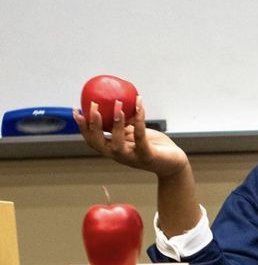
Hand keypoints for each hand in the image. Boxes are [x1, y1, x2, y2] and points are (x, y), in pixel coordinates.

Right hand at [73, 97, 188, 178]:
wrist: (174, 164)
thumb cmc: (153, 146)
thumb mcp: (135, 132)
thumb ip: (124, 123)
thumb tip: (113, 101)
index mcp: (114, 149)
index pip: (93, 140)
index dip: (82, 127)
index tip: (76, 110)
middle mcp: (121, 155)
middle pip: (99, 145)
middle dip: (93, 127)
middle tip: (93, 107)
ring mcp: (133, 157)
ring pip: (117, 145)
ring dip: (116, 125)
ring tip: (118, 105)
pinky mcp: (148, 156)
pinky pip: (140, 137)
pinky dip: (139, 120)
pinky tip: (139, 104)